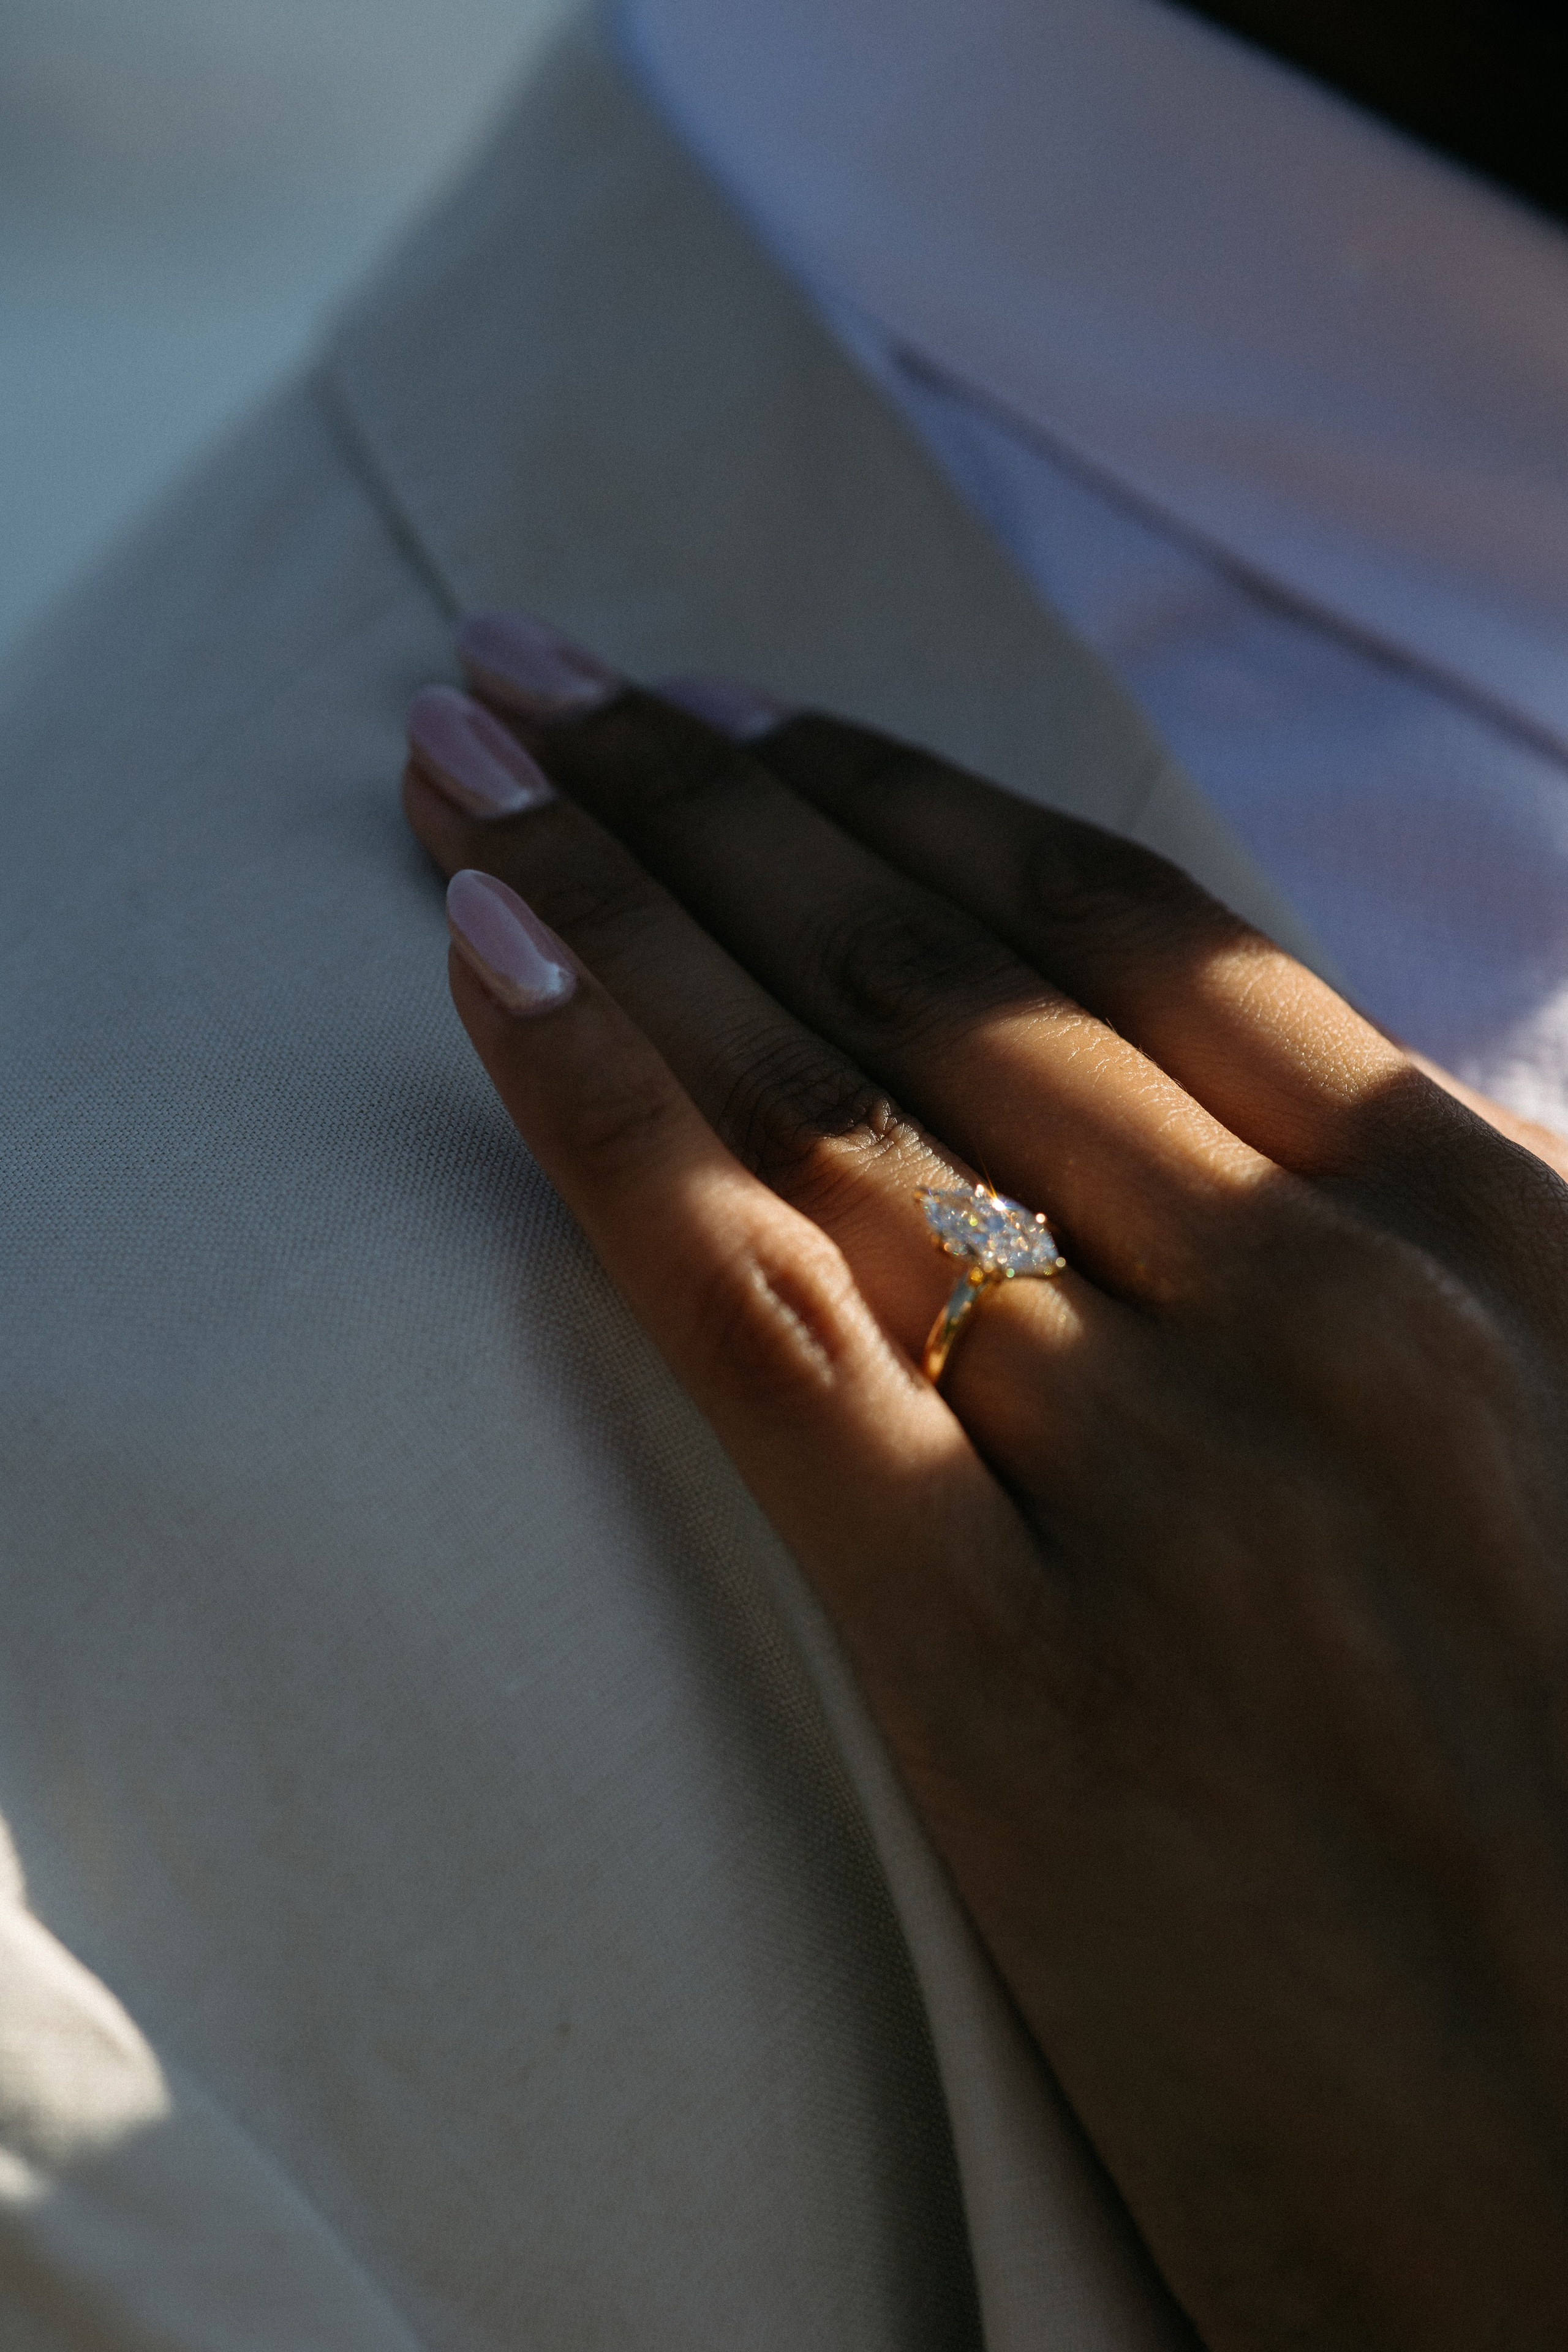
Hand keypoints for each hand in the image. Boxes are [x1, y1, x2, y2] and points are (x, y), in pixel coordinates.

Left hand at [401, 618, 1567, 2347]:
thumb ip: (1442, 1274)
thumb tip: (1257, 1149)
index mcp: (1482, 1241)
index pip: (1127, 933)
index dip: (906, 793)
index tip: (741, 710)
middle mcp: (1318, 1308)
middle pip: (939, 974)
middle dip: (710, 801)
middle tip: (540, 678)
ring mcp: (1166, 1473)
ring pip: (834, 1100)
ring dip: (623, 905)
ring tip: (474, 775)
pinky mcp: (1011, 1672)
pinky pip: (764, 1316)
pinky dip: (605, 1121)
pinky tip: (487, 969)